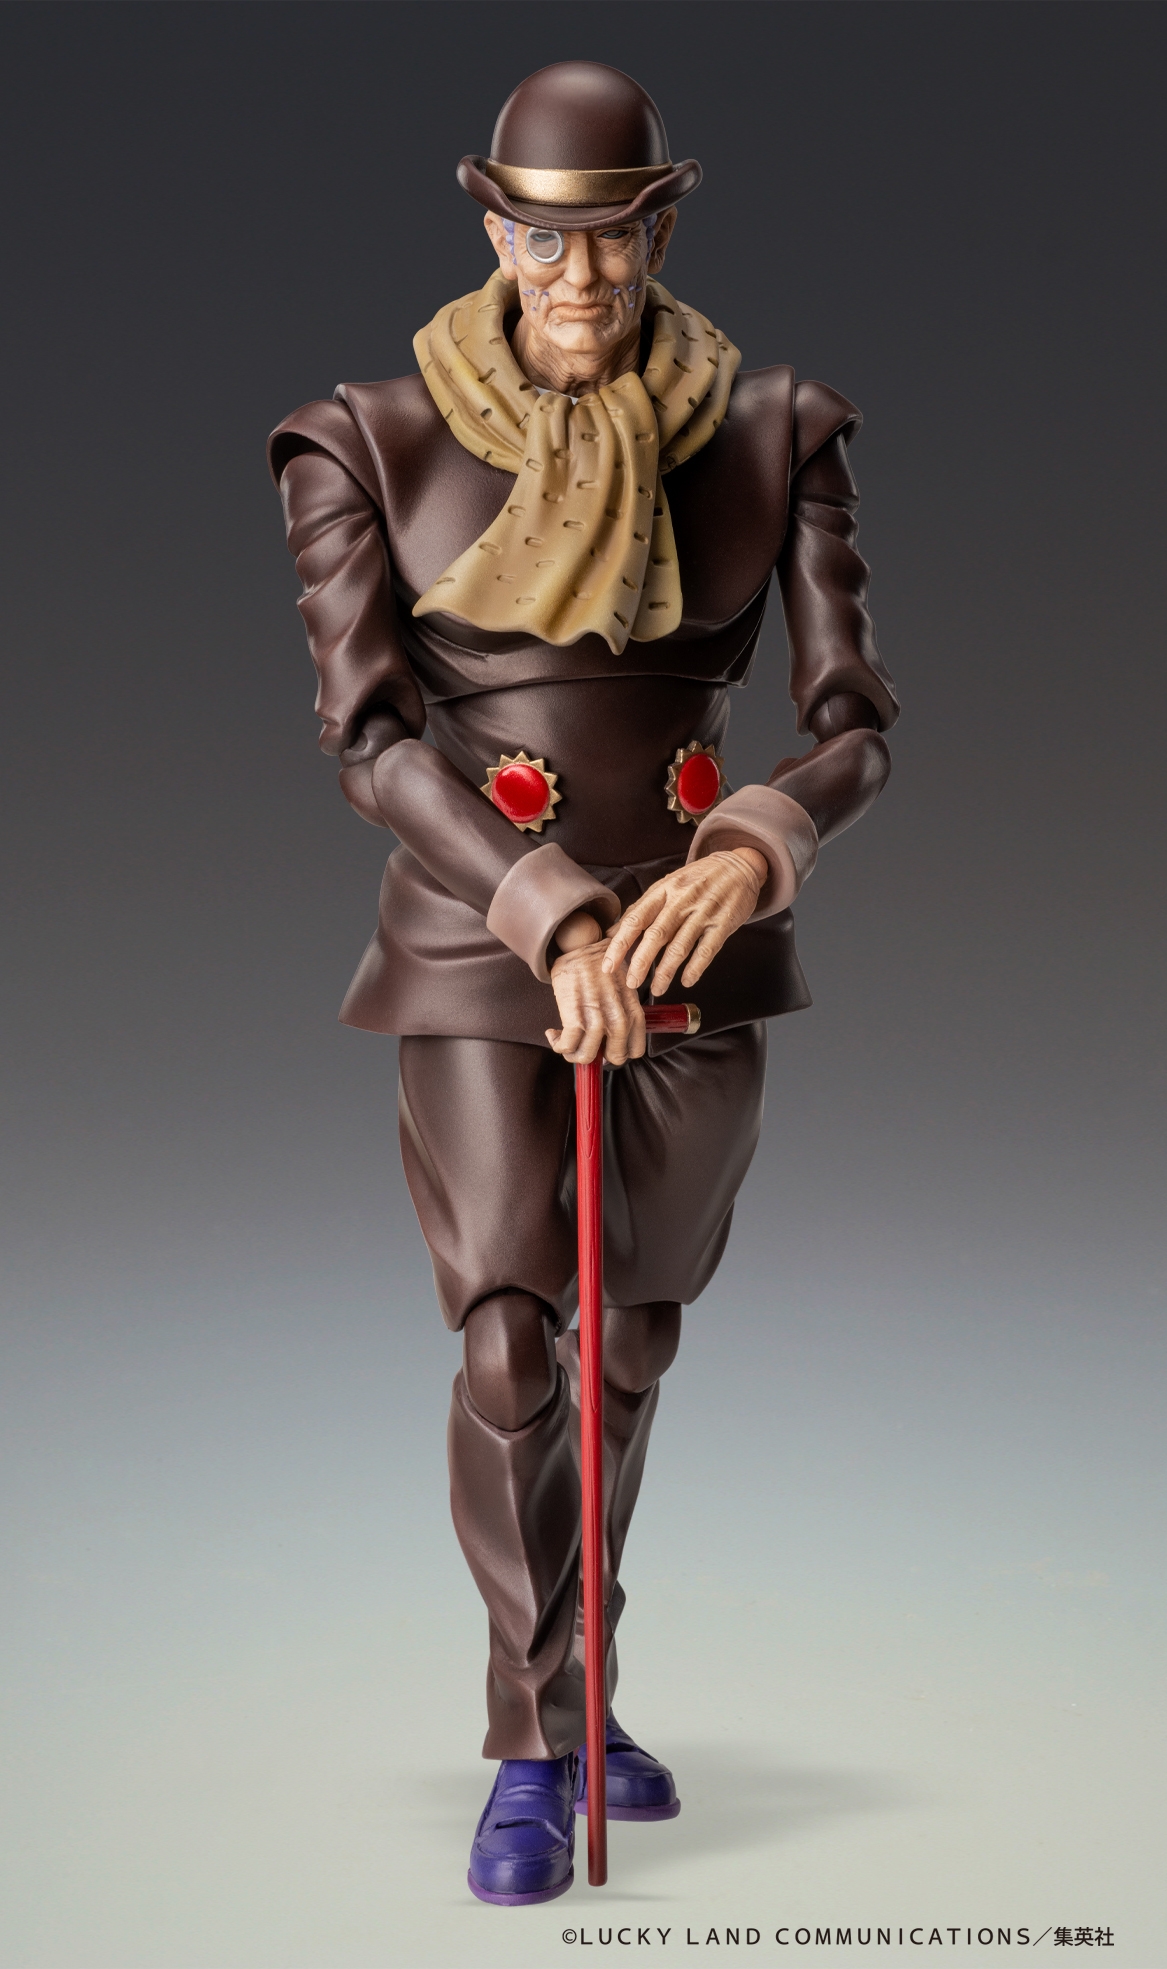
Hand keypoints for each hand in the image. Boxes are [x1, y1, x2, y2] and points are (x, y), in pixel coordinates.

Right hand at [547, 939, 645, 1065]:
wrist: (581, 947)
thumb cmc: (601, 968)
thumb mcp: (625, 989)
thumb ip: (624, 1013)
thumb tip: (614, 1040)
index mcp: (633, 1011)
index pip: (636, 1050)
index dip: (620, 1054)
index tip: (606, 1049)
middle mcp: (618, 1017)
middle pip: (615, 1057)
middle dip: (599, 1057)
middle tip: (586, 1048)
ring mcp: (596, 1017)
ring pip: (588, 1056)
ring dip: (574, 1055)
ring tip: (566, 1043)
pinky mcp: (574, 1015)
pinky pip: (567, 1046)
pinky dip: (559, 1046)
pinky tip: (554, 1035)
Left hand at [602, 848, 766, 995]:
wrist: (738, 866)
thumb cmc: (697, 879)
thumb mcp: (667, 886)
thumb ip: (641, 909)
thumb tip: (611, 934)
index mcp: (663, 890)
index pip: (635, 919)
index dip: (620, 944)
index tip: (608, 966)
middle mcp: (681, 899)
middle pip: (656, 935)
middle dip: (640, 962)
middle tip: (632, 983)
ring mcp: (704, 911)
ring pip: (680, 946)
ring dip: (666, 971)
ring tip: (657, 989)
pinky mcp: (724, 923)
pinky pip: (707, 950)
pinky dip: (695, 968)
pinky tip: (687, 981)